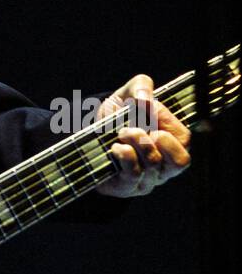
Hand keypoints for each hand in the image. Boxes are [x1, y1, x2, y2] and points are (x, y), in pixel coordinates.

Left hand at [94, 73, 190, 196]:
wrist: (88, 132)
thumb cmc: (117, 114)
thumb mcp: (128, 93)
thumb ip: (141, 86)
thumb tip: (146, 100)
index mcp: (172, 144)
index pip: (185, 140)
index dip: (167, 124)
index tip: (146, 112)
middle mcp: (164, 166)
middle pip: (180, 161)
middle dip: (157, 137)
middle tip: (133, 128)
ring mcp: (147, 179)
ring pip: (153, 165)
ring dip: (136, 141)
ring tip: (121, 133)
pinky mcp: (127, 187)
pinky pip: (134, 175)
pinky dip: (125, 156)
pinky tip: (114, 147)